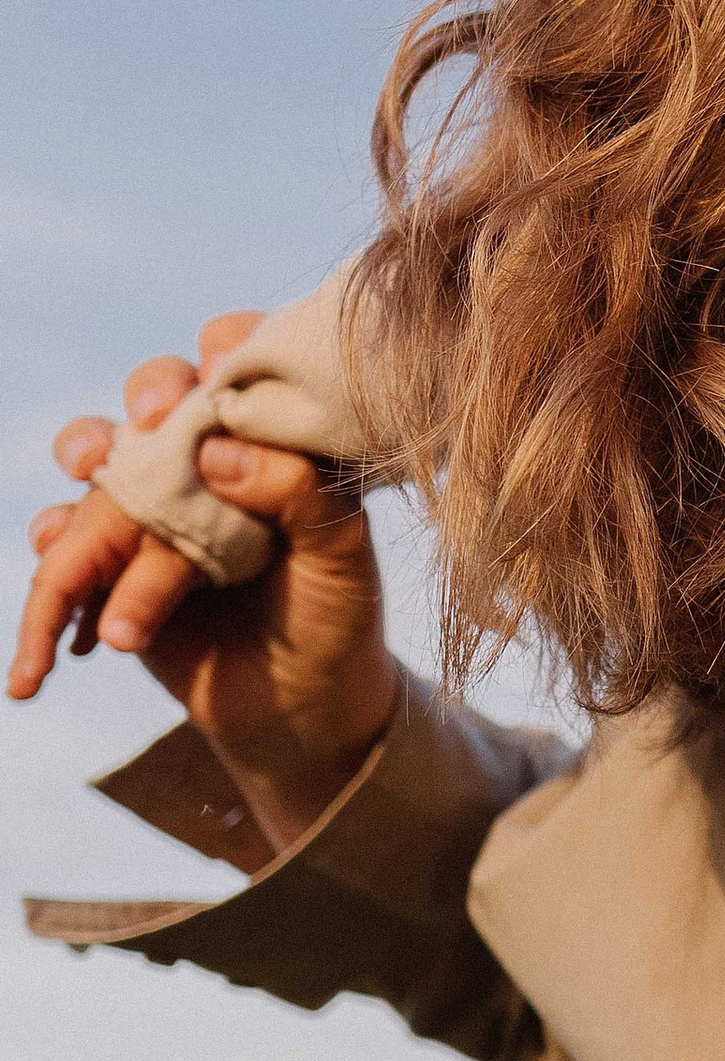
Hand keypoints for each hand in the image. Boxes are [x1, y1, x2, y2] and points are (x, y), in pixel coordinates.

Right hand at [11, 311, 397, 858]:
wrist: (303, 710)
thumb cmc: (336, 616)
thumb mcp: (341, 557)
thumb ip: (300, 493)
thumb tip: (216, 448)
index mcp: (269, 437)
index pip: (244, 364)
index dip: (226, 350)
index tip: (219, 364)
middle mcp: (203, 458)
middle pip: (151, 403)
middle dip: (134, 412)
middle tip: (129, 437)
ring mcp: (151, 509)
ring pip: (98, 485)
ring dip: (81, 524)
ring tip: (72, 563)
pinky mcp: (112, 566)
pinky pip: (61, 559)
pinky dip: (47, 596)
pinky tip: (50, 635)